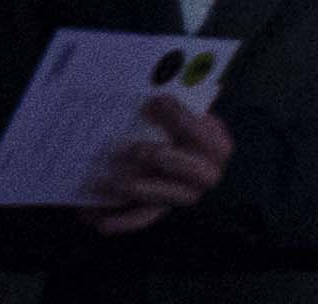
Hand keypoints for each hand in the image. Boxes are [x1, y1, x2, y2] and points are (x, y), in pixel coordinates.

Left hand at [81, 88, 231, 233]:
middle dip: (162, 157)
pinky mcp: (159, 211)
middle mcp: (206, 173)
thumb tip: (156, 97)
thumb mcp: (186, 116)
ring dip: (140, 188)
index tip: (155, 102)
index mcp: (216, 144)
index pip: (202, 132)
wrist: (181, 163)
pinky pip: (141, 219)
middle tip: (133, 148)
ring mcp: (183, 195)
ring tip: (113, 181)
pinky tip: (100, 221)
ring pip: (165, 196)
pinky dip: (121, 221)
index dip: (180, 119)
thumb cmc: (181, 132)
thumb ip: (176, 108)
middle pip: (189, 169)